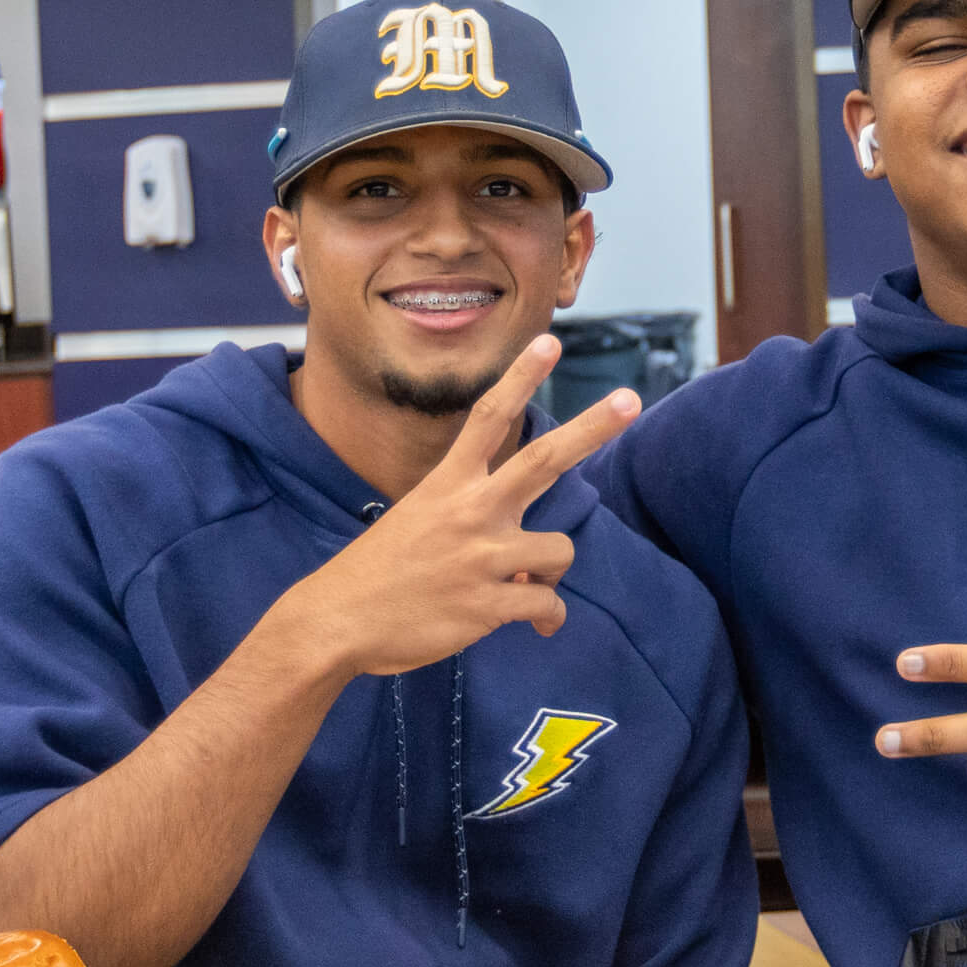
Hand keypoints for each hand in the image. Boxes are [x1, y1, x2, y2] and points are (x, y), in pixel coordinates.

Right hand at [280, 335, 638, 678]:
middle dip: (592, 428)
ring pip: (561, 550)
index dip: (521, 377)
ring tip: (525, 586)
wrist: (336, 622)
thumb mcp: (416, 520)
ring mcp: (481, 557)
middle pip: (544, 458)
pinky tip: (537, 625)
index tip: (551, 341)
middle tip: (630, 399)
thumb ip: (473, 523)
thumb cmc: (378, 572)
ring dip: (551, 572)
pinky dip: (549, 617)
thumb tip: (526, 556)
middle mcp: (470, 511)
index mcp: (448, 484)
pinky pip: (548, 605)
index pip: (490, 418)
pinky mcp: (487, 604)